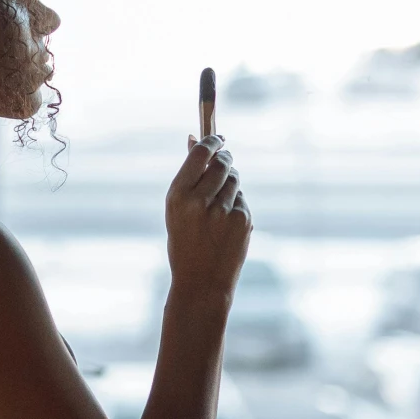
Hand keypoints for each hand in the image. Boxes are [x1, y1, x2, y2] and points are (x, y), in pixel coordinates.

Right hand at [165, 135, 251, 295]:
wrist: (200, 282)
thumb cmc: (184, 242)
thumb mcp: (176, 208)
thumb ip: (188, 175)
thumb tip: (194, 138)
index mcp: (178, 196)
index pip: (201, 154)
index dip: (212, 141)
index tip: (217, 137)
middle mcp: (200, 201)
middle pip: (222, 162)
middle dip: (224, 158)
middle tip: (222, 160)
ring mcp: (224, 211)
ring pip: (234, 180)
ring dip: (229, 183)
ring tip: (217, 206)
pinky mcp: (243, 220)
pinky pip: (242, 199)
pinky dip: (235, 205)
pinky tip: (225, 224)